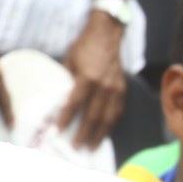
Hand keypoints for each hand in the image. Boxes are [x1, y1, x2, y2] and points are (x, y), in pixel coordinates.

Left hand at [56, 14, 126, 150]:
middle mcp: (104, 85)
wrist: (107, 35)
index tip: (59, 130)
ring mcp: (115, 88)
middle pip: (93, 116)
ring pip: (108, 118)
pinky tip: (104, 133)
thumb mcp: (69, 60)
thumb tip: (59, 98)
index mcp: (88, 77)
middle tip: (76, 146)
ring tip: (91, 146)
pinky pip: (118, 111)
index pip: (75, 104)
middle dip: (84, 133)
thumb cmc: (84, 46)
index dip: (67, 118)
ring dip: (99, 134)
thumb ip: (66, 80)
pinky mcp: (123, 89)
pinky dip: (111, 124)